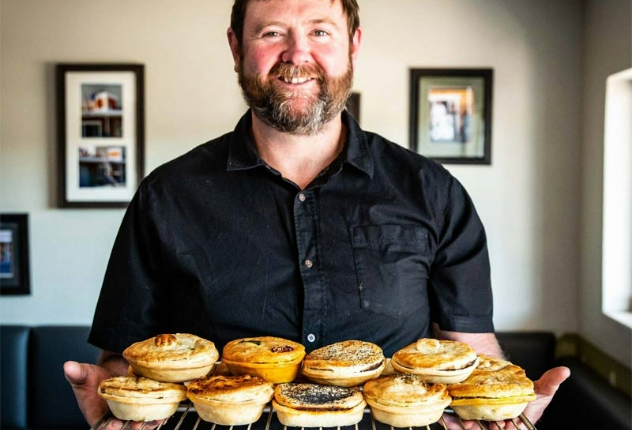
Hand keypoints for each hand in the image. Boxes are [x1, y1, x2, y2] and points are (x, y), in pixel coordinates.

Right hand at [64, 361, 166, 429]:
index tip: (113, 424)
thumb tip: (68, 366)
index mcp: (98, 416)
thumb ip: (77, 373)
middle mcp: (114, 418)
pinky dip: (158, 416)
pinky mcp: (142, 408)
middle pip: (123, 428)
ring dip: (147, 424)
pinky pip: (151, 415)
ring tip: (154, 420)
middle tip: (137, 424)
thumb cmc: (96, 377)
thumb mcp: (85, 374)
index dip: (107, 428)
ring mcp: (129, 414)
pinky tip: (164, 414)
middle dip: (130, 428)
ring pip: (139, 424)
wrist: (112, 370)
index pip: (102, 427)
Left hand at [441, 366, 570, 428]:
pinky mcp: (468, 418)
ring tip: (452, 418)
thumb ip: (549, 384)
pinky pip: (458, 423)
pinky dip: (450, 420)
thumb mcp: (538, 391)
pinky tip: (443, 415)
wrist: (505, 387)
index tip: (502, 425)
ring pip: (470, 428)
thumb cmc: (524, 396)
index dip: (504, 428)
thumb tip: (564, 371)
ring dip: (460, 424)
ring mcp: (482, 424)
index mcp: (514, 427)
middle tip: (469, 423)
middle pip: (484, 429)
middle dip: (476, 427)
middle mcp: (497, 427)